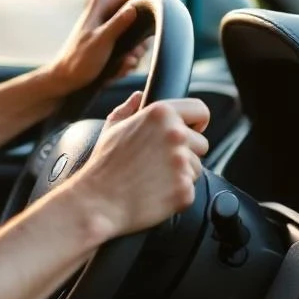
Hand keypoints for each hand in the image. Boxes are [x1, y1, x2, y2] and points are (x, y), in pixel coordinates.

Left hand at [45, 0, 148, 95]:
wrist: (66, 79)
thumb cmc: (79, 59)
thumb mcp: (101, 41)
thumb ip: (119, 24)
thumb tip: (135, 9)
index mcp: (102, 3)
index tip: (158, 18)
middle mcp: (107, 10)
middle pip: (140, 14)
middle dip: (142, 37)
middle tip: (136, 52)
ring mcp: (110, 26)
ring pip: (138, 34)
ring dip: (136, 51)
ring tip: (126, 62)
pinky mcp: (112, 40)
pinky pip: (130, 46)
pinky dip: (128, 58)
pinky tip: (120, 68)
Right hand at [69, 91, 210, 239]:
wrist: (98, 201)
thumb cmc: (102, 166)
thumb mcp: (111, 128)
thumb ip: (129, 109)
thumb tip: (139, 97)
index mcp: (160, 114)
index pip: (200, 111)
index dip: (196, 122)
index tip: (191, 131)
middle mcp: (175, 135)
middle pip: (201, 144)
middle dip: (185, 153)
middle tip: (158, 162)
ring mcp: (181, 163)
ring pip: (196, 168)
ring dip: (180, 174)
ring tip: (151, 178)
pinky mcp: (185, 189)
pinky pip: (189, 190)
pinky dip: (175, 194)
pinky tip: (154, 192)